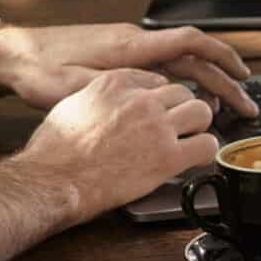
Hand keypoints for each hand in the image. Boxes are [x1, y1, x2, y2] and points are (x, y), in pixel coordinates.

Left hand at [0, 23, 257, 118]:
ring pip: (178, 60)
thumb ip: (117, 90)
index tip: (244, 76)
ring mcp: (125, 45)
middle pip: (192, 55)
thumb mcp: (74, 87)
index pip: (188, 42)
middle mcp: (132, 41)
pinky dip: (183, 78)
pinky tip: (185, 95)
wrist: (12, 54)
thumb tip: (156, 97)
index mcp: (128, 46)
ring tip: (224, 103)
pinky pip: (162, 63)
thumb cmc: (38, 70)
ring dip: (205, 79)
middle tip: (246, 103)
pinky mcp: (117, 54)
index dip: (221, 58)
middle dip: (223, 78)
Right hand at [17, 68, 221, 219]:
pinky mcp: (167, 156)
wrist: (52, 180)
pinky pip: (207, 145)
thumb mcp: (72, 104)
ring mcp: (157, 126)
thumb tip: (109, 103)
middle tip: (176, 128)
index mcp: (116, 82)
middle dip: (181, 110)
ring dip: (197, 127)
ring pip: (202, 112)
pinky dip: (205, 152)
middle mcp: (141, 99)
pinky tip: (194, 159)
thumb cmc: (53, 150)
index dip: (160, 100)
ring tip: (188, 141)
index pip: (157, 80)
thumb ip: (99, 97)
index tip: (158, 112)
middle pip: (183, 92)